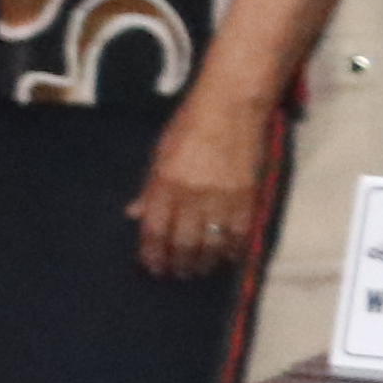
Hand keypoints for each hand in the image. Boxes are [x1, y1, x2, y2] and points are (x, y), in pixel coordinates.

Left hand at [131, 87, 278, 280]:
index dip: (152, 253)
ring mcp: (222, 199)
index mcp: (165, 184)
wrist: (232, 107)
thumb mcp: (160, 153)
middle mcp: (192, 197)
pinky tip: (227, 258)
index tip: (152, 267)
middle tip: (176, 274)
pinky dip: (232, 250)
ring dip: (204, 262)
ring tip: (199, 270)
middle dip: (178, 264)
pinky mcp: (248, 198)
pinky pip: (239, 235)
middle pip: (183, 243)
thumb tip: (134, 214)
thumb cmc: (189, 125)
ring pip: (211, 245)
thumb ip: (149, 187)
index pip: (154, 230)